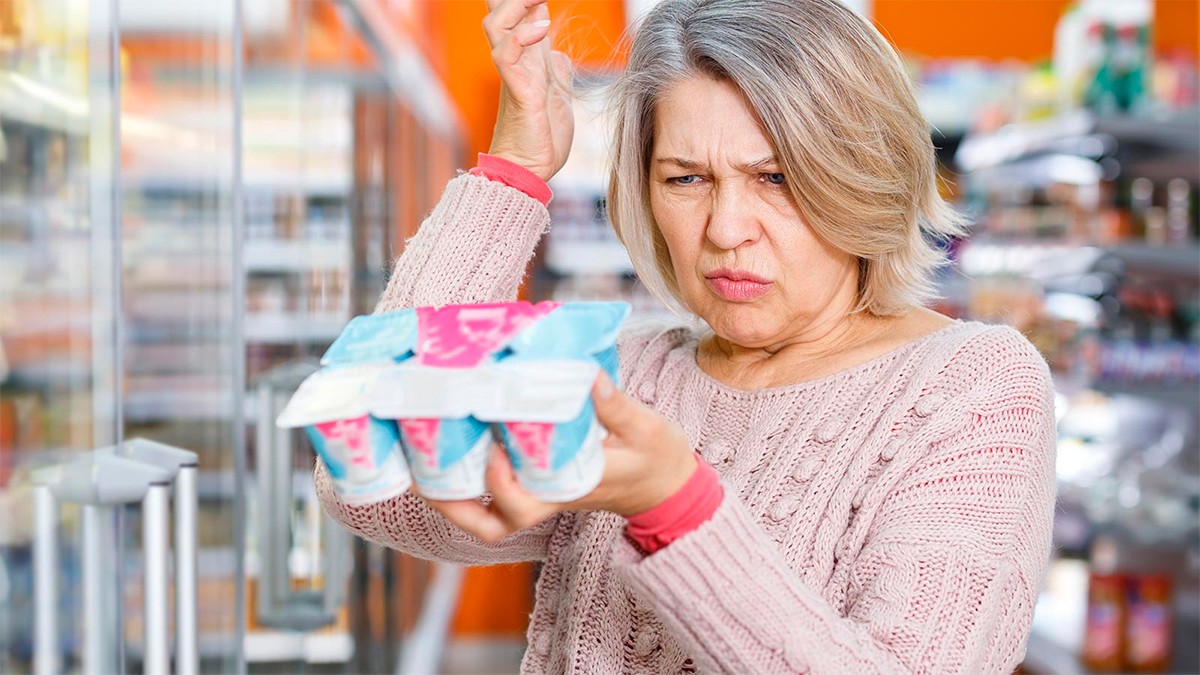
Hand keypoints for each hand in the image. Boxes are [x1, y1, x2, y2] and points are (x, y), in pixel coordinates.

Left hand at [421, 372, 697, 542]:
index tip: (489, 446)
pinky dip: (466, 493)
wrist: (666, 486)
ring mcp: (543, 499)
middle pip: (496, 520)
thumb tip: (585, 374)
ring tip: (420, 464)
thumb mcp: (646, 427)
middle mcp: (551, 500)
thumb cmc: (657, 457)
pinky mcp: (539, 489)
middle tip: (429, 455)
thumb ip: (614, 404)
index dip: (499, 481)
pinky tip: (445, 460)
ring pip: (489, 520)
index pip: (527, 501)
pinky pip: (494, 504)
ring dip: (452, 500)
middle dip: (457, 498)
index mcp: (575, 487)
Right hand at [482, 0, 574, 181]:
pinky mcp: (516, 90)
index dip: (525, 1)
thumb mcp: (556, 95)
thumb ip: (555, 70)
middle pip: (498, 11)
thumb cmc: (541, 136)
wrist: (529, 169)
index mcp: (527, 58)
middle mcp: (516, 60)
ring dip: (515, 6)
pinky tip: (542, 29)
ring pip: (495, 24)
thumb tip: (557, 52)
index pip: (516, 15)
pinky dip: (520, 37)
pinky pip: (504, 55)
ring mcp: (513, 73)